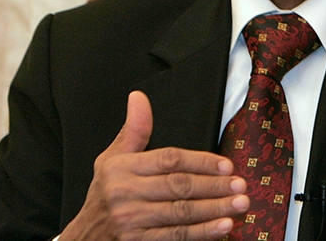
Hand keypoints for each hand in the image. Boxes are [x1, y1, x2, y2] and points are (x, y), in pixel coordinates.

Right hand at [60, 91, 248, 240]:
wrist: (86, 236)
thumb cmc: (103, 195)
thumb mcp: (111, 159)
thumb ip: (133, 131)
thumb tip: (139, 98)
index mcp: (122, 168)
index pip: (169, 160)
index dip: (200, 161)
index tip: (226, 165)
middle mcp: (126, 193)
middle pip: (179, 186)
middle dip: (213, 185)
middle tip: (239, 184)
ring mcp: (133, 221)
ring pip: (181, 212)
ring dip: (214, 209)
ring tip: (239, 204)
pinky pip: (176, 237)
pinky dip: (202, 233)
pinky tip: (223, 226)